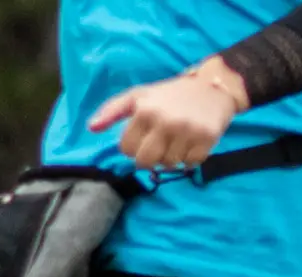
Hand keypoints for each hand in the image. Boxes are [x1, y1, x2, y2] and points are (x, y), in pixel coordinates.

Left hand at [88, 57, 249, 171]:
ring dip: (170, 159)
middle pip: (146, 161)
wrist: (210, 88)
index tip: (141, 140)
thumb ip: (112, 111)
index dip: (132, 148)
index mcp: (144, 110)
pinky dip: (188, 160)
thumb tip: (91, 128)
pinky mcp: (207, 140)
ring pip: (169, 165)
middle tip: (156, 148)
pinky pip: (190, 164)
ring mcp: (187, 132)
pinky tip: (189, 146)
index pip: (126, 148)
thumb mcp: (138, 96)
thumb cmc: (170, 94)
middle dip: (148, 158)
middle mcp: (165, 121)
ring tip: (174, 144)